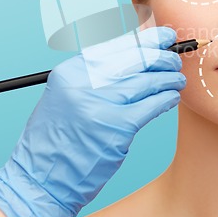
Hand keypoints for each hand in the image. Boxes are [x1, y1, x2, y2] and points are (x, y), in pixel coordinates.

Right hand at [0, 26, 185, 216]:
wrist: (39, 180)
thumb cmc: (56, 139)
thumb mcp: (67, 95)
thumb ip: (95, 75)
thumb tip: (135, 56)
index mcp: (71, 70)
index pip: (117, 45)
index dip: (146, 39)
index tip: (164, 36)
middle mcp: (84, 83)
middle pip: (135, 59)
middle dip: (162, 56)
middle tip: (175, 59)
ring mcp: (100, 105)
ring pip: (147, 81)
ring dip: (169, 78)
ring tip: (178, 79)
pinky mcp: (117, 129)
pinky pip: (151, 106)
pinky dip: (166, 99)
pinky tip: (172, 97)